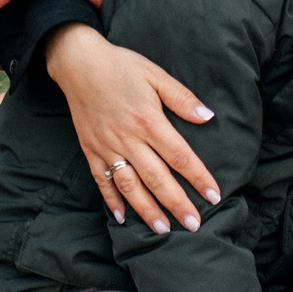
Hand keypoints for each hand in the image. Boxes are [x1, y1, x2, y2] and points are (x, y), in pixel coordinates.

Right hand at [41, 23, 220, 230]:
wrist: (78, 62)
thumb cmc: (121, 66)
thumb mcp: (156, 74)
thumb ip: (182, 98)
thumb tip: (207, 116)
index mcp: (148, 120)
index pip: (180, 155)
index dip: (198, 177)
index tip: (213, 195)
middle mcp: (128, 139)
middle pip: (157, 178)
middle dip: (177, 204)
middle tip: (194, 225)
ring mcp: (107, 147)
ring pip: (130, 185)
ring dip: (147, 209)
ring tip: (163, 229)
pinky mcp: (91, 149)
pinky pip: (102, 180)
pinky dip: (111, 200)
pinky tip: (122, 216)